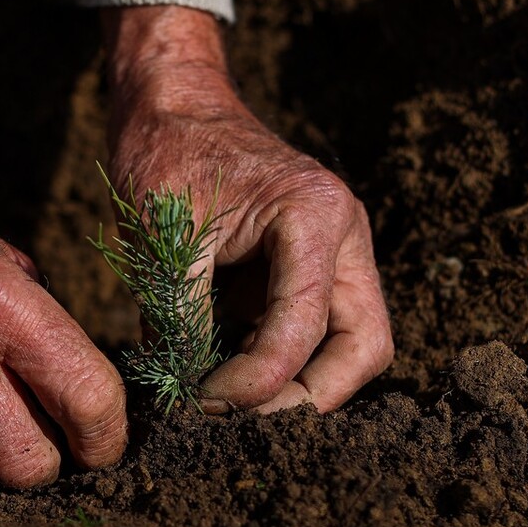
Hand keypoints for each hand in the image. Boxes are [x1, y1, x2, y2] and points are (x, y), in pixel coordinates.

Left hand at [103, 6, 392, 412]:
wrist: (170, 105)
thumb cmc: (164, 156)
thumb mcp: (163, 240)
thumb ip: (182, 319)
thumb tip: (188, 397)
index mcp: (315, 215)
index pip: (306, 327)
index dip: (258, 381)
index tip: (204, 401)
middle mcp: (342, 236)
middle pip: (364, 347)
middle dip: (309, 397)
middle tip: (242, 421)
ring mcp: (332, 253)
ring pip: (348, 345)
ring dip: (296, 384)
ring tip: (228, 401)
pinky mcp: (309, 268)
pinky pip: (311, 331)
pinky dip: (275, 362)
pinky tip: (224, 374)